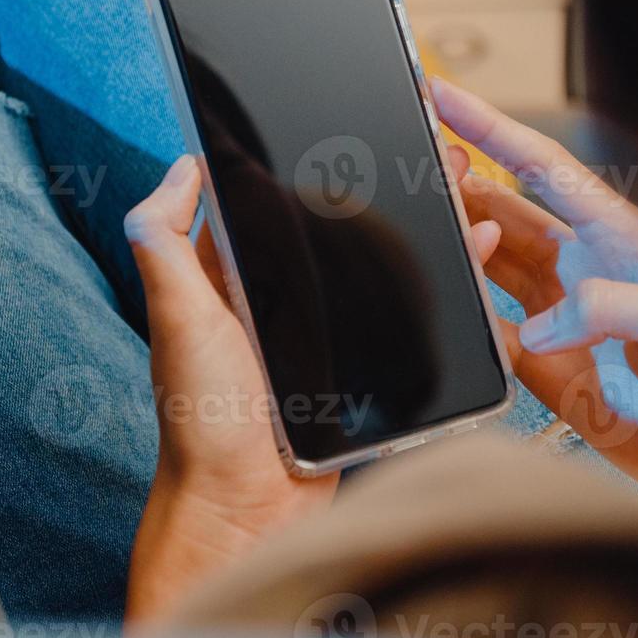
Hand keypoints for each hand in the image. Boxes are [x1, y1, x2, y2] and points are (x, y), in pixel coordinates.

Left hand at [122, 154, 501, 628]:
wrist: (251, 515)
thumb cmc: (205, 419)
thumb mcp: (177, 317)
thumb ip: (163, 241)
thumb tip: (182, 164)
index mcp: (227, 278)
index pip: (265, 201)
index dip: (302, 161)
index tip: (353, 122)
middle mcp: (273, 301)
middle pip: (331, 228)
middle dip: (382, 190)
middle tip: (435, 153)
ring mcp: (319, 335)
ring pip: (374, 269)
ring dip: (420, 231)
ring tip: (465, 192)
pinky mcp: (359, 368)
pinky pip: (401, 318)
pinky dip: (438, 287)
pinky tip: (474, 257)